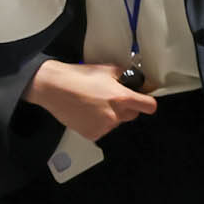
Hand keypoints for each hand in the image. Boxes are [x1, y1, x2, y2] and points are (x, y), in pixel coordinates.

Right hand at [29, 60, 157, 140]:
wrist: (54, 88)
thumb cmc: (77, 77)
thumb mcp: (107, 69)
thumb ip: (123, 77)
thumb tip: (133, 81)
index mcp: (121, 98)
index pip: (149, 106)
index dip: (148, 103)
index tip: (146, 102)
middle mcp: (115, 115)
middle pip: (132, 115)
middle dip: (127, 108)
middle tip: (111, 98)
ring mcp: (104, 126)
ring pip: (116, 122)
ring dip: (110, 115)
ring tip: (94, 104)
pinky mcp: (92, 133)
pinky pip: (102, 129)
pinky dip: (98, 123)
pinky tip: (87, 112)